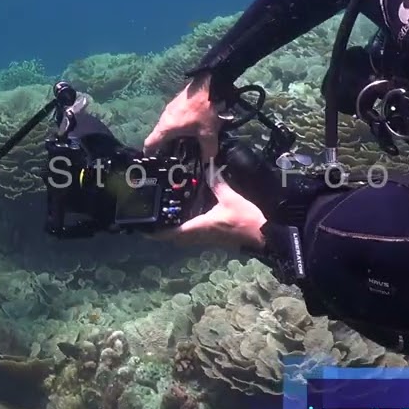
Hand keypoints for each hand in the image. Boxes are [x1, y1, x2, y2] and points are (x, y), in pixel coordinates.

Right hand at [143, 75, 224, 159]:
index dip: (149, 153)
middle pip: (158, 135)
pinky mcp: (176, 103)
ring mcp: (169, 109)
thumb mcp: (208, 133)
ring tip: (182, 142)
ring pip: (165, 126)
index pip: (150, 143)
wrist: (209, 85)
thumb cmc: (204, 110)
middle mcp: (164, 118)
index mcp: (167, 127)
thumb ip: (208, 150)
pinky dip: (176, 126)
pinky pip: (172, 119)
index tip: (151, 160)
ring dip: (171, 135)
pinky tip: (189, 128)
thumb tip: (208, 161)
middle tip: (172, 155)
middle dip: (164, 146)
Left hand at [148, 167, 266, 249]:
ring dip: (173, 232)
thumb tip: (210, 168)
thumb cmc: (245, 219)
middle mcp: (199, 236)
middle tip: (152, 220)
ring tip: (164, 218)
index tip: (145, 229)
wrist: (263, 235)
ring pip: (184, 239)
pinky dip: (185, 230)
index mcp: (200, 227)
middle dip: (162, 232)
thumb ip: (217, 183)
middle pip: (175, 238)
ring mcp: (206, 239)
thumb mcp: (230, 198)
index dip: (157, 232)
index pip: (172, 232)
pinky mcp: (213, 239)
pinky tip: (185, 219)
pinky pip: (193, 237)